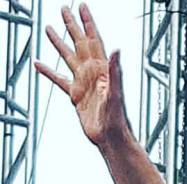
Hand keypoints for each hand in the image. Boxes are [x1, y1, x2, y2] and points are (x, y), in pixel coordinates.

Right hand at [34, 3, 130, 146]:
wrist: (111, 137)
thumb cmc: (117, 118)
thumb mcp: (116, 92)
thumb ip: (116, 71)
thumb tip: (116, 50)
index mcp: (102, 69)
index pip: (94, 40)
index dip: (88, 23)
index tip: (82, 7)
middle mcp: (92, 73)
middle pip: (80, 44)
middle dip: (72, 26)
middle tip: (64, 9)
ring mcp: (83, 83)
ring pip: (68, 58)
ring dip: (59, 43)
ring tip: (49, 28)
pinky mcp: (76, 96)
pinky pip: (59, 80)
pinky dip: (48, 71)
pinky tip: (39, 64)